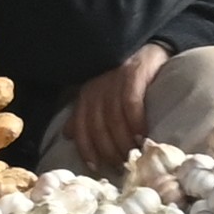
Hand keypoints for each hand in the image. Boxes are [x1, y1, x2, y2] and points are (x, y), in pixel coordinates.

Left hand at [67, 46, 168, 168]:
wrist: (145, 46)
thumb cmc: (121, 76)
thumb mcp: (98, 93)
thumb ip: (84, 113)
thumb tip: (67, 135)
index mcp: (86, 95)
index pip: (81, 127)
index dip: (87, 149)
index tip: (95, 167)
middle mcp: (97, 89)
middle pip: (98, 128)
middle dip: (108, 151)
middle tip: (120, 166)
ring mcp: (114, 82)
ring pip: (114, 120)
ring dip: (123, 142)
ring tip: (132, 156)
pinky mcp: (133, 75)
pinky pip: (131, 105)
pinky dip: (136, 123)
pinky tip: (142, 136)